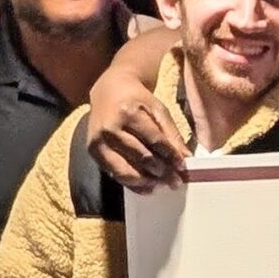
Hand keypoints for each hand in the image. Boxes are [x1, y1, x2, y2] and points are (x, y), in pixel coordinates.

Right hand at [87, 62, 186, 189]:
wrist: (108, 90)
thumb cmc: (137, 100)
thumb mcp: (157, 109)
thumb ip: (171, 133)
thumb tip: (185, 158)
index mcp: (128, 112)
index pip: (154, 140)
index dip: (170, 156)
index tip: (182, 168)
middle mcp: (110, 128)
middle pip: (141, 157)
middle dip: (161, 172)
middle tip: (175, 182)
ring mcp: (98, 141)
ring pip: (126, 170)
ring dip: (148, 181)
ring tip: (163, 185)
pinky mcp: (93, 152)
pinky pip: (114, 174)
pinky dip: (132, 184)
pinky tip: (147, 187)